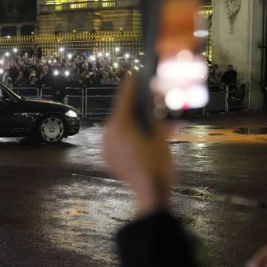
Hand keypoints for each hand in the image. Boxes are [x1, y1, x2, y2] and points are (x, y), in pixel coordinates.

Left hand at [101, 77, 172, 215]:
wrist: (149, 192)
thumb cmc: (158, 164)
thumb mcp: (160, 135)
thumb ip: (153, 115)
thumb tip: (152, 100)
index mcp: (120, 125)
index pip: (125, 98)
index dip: (131, 85)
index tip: (134, 74)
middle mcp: (108, 134)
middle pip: (121, 113)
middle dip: (132, 105)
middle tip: (143, 96)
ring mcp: (105, 146)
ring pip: (118, 126)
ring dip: (129, 121)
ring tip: (143, 118)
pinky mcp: (107, 156)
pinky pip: (115, 139)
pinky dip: (126, 135)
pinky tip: (138, 135)